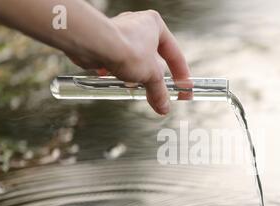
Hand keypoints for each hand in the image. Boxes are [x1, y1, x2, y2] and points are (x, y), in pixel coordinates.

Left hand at [69, 10, 190, 114]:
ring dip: (138, 77)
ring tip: (138, 89)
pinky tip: (119, 82)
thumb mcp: (151, 75)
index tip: (184, 89)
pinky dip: (120, 74)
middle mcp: (139, 26)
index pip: (175, 54)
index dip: (181, 75)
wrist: (95, 45)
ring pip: (136, 61)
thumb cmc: (126, 48)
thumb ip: (159, 92)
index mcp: (155, 25)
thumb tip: (164, 106)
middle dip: (156, 78)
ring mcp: (121, 34)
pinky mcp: (105, 43)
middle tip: (161, 95)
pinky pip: (118, 62)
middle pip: (154, 59)